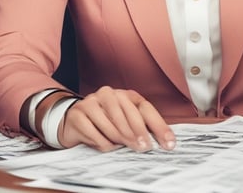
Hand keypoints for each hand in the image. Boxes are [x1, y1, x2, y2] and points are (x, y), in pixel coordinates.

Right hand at [58, 86, 175, 152]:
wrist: (73, 119)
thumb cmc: (105, 121)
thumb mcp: (125, 120)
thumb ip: (142, 126)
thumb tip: (164, 141)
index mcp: (125, 94)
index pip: (146, 109)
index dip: (159, 126)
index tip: (168, 143)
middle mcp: (109, 94)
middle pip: (130, 115)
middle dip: (139, 134)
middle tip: (144, 148)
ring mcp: (92, 102)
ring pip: (113, 126)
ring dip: (120, 140)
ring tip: (121, 146)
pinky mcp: (78, 114)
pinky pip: (95, 134)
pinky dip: (103, 144)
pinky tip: (105, 145)